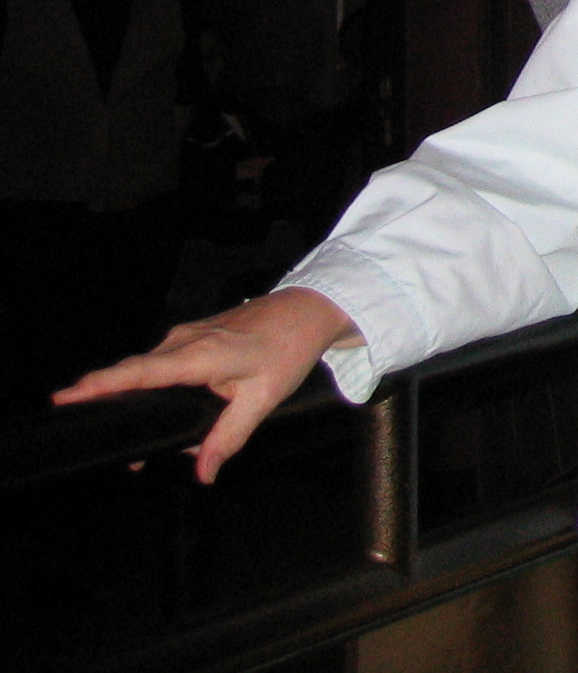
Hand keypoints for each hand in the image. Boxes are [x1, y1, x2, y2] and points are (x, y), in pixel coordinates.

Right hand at [52, 288, 355, 484]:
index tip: (64, 397)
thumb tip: (203, 473)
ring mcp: (185, 334)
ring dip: (147, 403)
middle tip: (126, 453)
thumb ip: (229, 437)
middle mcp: (183, 340)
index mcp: (198, 354)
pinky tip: (180, 414)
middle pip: (134, 376)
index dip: (99, 385)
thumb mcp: (263, 398)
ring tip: (160, 442)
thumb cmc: (287, 349)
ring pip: (149, 372)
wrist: (307, 310)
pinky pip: (163, 364)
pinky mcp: (191, 335)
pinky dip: (162, 389)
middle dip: (118, 409)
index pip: (137, 372)